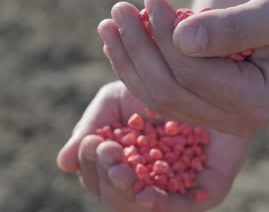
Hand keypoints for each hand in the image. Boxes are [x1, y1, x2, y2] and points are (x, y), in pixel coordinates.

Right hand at [57, 81, 248, 211]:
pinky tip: (147, 195)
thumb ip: (91, 127)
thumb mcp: (115, 100)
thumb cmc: (159, 80)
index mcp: (122, 157)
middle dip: (108, 180)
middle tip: (110, 156)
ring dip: (127, 194)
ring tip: (124, 173)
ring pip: (141, 206)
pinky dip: (162, 204)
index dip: (91, 165)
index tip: (96, 143)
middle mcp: (146, 175)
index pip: (96, 175)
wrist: (203, 70)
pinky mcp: (205, 188)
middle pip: (115, 196)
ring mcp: (174, 184)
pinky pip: (182, 207)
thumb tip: (63, 163)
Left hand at [100, 0, 268, 135]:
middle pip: (168, 91)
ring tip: (109, 25)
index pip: (192, 73)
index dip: (163, 36)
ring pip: (158, 97)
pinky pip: (163, 94)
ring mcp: (219, 119)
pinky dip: (139, 69)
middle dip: (137, 49)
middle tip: (117, 11)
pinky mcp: (207, 107)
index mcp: (255, 101)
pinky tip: (121, 45)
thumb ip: (231, 27)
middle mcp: (235, 120)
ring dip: (129, 60)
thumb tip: (180, 37)